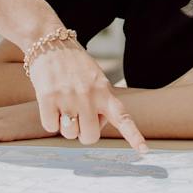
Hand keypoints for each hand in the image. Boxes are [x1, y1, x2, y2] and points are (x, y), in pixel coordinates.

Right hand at [25, 39, 147, 151]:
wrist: (49, 40)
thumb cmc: (74, 64)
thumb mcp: (96, 78)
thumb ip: (101, 102)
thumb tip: (94, 126)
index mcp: (105, 91)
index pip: (123, 117)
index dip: (134, 136)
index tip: (144, 151)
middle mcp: (89, 96)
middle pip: (90, 137)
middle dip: (83, 132)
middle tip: (78, 116)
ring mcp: (69, 97)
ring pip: (69, 134)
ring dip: (65, 125)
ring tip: (63, 104)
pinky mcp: (48, 97)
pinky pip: (50, 126)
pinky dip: (49, 120)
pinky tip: (51, 103)